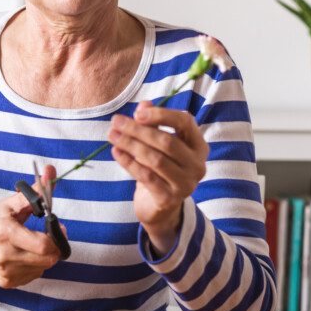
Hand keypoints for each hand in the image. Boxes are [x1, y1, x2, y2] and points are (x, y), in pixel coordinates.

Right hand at [0, 165, 62, 287]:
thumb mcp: (11, 202)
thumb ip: (36, 190)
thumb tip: (52, 171)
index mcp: (6, 233)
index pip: (43, 246)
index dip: (57, 237)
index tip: (57, 227)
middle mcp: (4, 255)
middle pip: (47, 259)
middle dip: (54, 246)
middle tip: (49, 234)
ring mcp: (5, 271)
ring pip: (43, 268)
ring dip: (44, 256)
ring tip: (32, 243)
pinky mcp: (6, 282)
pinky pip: (33, 275)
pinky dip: (35, 265)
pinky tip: (24, 254)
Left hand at [108, 101, 208, 254]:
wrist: (159, 206)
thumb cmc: (160, 168)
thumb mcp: (158, 144)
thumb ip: (153, 123)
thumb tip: (143, 104)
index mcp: (198, 146)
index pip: (185, 122)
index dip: (161, 114)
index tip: (137, 113)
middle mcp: (197, 165)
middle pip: (166, 141)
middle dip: (138, 130)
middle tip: (116, 122)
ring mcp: (185, 184)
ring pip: (154, 159)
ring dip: (130, 144)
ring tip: (112, 135)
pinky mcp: (169, 198)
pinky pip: (145, 176)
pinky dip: (128, 162)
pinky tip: (116, 152)